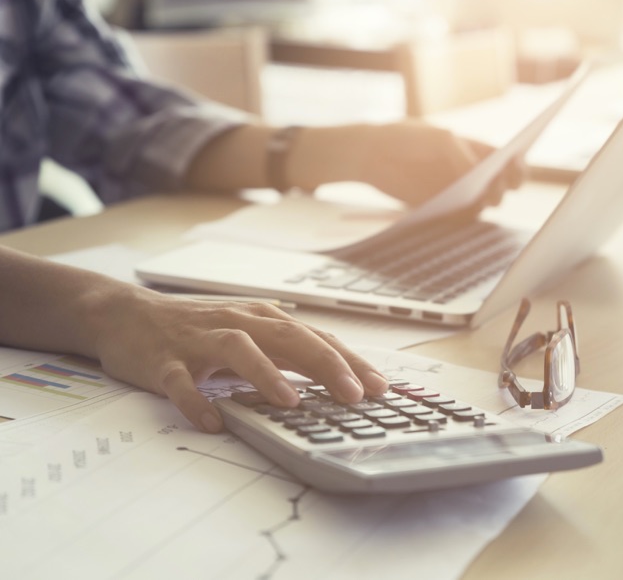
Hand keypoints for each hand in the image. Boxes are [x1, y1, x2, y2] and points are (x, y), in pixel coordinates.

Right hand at [93, 286, 388, 432]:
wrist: (126, 315)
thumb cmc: (199, 329)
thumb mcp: (250, 334)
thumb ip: (288, 352)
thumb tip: (338, 377)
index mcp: (263, 319)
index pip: (315, 338)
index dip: (350, 362)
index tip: (380, 388)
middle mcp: (238, 323)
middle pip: (289, 339)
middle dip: (326, 365)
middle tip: (354, 395)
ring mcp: (200, 341)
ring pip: (238, 350)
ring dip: (267, 375)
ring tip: (292, 402)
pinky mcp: (163, 361)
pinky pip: (180, 382)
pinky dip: (195, 401)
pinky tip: (212, 422)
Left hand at [359, 121, 522, 206]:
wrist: (371, 154)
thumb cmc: (408, 137)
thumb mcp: (440, 139)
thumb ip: (462, 157)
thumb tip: (481, 181)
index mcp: (477, 152)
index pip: (509, 162)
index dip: (518, 167)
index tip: (516, 168)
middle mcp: (472, 175)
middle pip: (500, 187)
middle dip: (502, 187)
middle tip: (494, 187)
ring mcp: (457, 193)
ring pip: (482, 205)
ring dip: (483, 203)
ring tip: (476, 196)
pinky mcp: (440, 210)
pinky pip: (460, 218)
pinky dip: (463, 216)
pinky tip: (457, 208)